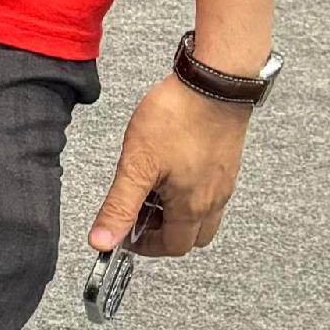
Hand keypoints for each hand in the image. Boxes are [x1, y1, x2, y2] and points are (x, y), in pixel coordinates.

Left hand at [87, 72, 252, 260]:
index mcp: (192, 207)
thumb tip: (102, 242)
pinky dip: (191, 193)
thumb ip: (118, 206)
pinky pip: (211, 191)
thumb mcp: (136, 165)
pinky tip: (172, 169)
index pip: (173, 247)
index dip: (146, 246)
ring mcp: (225, 181)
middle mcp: (215, 199)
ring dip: (178, 212)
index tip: (125, 232)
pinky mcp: (227, 162)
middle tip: (139, 211)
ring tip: (154, 188)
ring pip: (204, 215)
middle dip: (163, 233)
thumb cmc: (178, 118)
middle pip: (192, 237)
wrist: (214, 82)